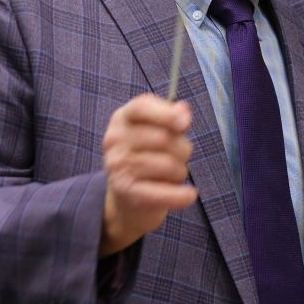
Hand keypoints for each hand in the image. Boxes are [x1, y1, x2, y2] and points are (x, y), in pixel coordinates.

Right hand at [99, 94, 196, 255]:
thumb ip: (172, 117)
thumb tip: (183, 111)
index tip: (185, 124)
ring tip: (173, 175)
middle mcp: (114, 139)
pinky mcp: (125, 192)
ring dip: (180, 171)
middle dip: (182, 149)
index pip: (142, 107)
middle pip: (164, 138)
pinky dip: (180, 195)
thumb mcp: (158, 130)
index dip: (165, 114)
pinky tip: (189, 195)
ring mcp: (117, 166)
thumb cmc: (148, 155)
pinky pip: (162, 192)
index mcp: (123, 117)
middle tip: (178, 157)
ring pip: (169, 165)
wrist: (127, 196)